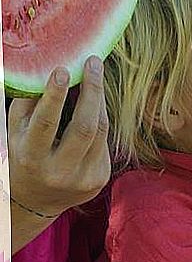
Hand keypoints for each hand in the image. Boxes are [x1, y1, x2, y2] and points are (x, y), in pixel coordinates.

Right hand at [8, 56, 110, 218]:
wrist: (35, 200)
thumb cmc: (24, 153)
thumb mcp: (16, 131)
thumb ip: (29, 102)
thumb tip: (49, 66)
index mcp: (32, 159)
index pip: (46, 124)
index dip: (55, 95)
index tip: (63, 69)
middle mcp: (59, 172)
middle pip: (84, 127)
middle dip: (91, 90)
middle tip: (93, 62)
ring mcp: (83, 179)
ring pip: (100, 131)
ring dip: (99, 99)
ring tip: (95, 73)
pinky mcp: (100, 179)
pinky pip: (105, 141)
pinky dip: (99, 118)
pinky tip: (95, 103)